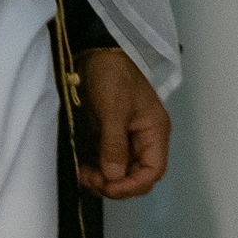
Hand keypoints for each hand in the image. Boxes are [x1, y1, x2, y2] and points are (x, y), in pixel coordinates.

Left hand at [76, 47, 170, 198]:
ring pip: (121, 174)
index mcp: (154, 130)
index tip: (109, 185)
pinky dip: (97, 171)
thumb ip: (114, 144)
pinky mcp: (111, 137)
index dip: (133, 185)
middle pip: (137, 176)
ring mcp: (128, 139)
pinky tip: (83, 168)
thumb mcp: (113, 108)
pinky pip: (108, 163)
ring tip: (83, 174)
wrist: (96, 53)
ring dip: (103, 180)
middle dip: (116, 185)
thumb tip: (113, 177)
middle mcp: (144, 138)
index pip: (153, 171)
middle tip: (91, 178)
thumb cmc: (112, 74)